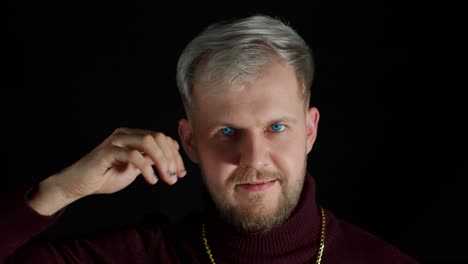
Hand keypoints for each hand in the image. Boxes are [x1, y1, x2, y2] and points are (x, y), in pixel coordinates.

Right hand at [28, 128, 185, 214]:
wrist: (80, 184)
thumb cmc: (106, 177)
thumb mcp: (136, 169)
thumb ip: (150, 160)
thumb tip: (172, 158)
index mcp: (133, 136)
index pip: (161, 138)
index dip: (175, 155)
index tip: (181, 173)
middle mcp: (126, 134)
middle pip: (158, 137)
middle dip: (171, 158)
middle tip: (175, 177)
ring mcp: (116, 141)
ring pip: (148, 142)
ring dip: (162, 161)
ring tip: (166, 178)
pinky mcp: (107, 151)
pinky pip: (133, 155)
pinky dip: (146, 168)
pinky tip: (150, 180)